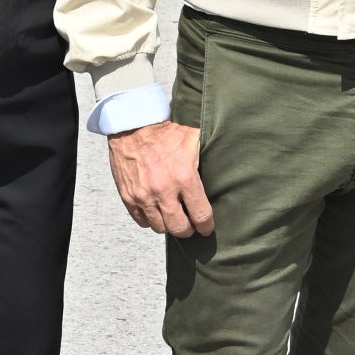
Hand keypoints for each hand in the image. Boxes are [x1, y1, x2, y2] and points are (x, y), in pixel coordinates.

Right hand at [107, 120, 214, 236]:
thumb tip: (227, 168)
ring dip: (168, 225)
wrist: (133, 124)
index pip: (201, 216)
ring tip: (172, 217)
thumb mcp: (194, 140)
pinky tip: (156, 212)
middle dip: (188, 230)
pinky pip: (141, 221)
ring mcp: (143, 195)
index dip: (206, 226)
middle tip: (190, 225)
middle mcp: (163, 190)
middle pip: (180, 228)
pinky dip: (149, 220)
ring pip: (160, 228)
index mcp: (184, 177)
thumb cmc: (165, 131)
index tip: (207, 227)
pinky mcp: (128, 196)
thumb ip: (208, 159)